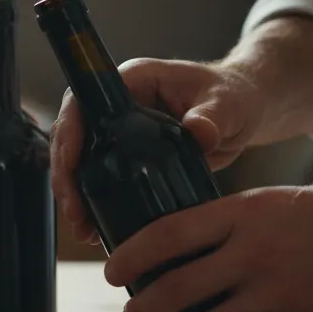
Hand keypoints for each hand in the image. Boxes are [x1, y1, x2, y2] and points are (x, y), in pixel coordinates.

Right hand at [49, 57, 266, 242]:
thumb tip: (199, 132)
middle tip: (74, 211)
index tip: (71, 165)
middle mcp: (118, 105)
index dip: (70, 131)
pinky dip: (97, 203)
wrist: (245, 113)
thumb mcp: (227, 104)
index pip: (84, 100)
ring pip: (82, 161)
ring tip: (83, 230)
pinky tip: (98, 229)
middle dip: (67, 174)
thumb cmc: (235, 96)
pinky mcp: (129, 157)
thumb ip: (212, 117)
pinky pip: (103, 178)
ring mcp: (121, 132)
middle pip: (74, 135)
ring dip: (76, 194)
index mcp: (132, 80)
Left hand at [104, 177, 312, 311]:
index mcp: (242, 214)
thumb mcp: (274, 200)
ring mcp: (279, 293)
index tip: (111, 272)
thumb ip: (235, 222)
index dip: (131, 256)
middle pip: (178, 288)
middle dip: (143, 310)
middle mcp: (254, 253)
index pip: (169, 234)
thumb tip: (191, 243)